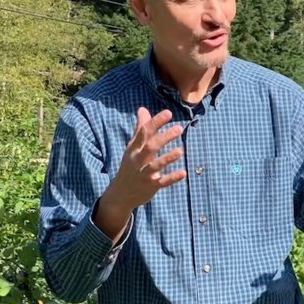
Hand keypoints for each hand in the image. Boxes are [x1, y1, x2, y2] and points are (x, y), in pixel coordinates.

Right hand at [94, 107, 186, 240]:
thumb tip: (143, 109)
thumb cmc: (130, 166)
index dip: (156, 122)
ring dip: (168, 158)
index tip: (168, 113)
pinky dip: (172, 178)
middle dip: (164, 137)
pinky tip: (183, 173)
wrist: (120, 194)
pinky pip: (162, 182)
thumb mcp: (133, 147)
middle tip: (179, 128)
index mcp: (134, 149)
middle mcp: (137, 160)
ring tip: (180, 150)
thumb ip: (140, 129)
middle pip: (150, 147)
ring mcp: (143, 174)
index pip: (144, 132)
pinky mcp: (150, 186)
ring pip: (155, 165)